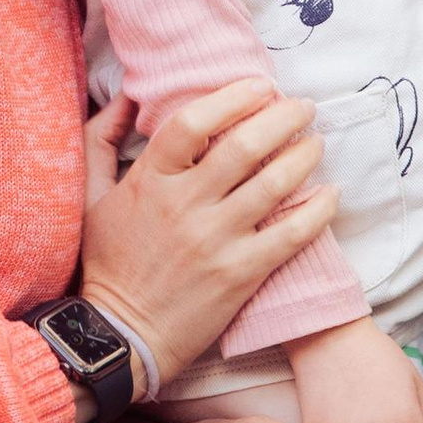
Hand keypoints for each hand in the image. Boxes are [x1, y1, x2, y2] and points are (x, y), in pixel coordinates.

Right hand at [80, 83, 334, 394]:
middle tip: (303, 107)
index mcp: (150, 180)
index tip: (261, 86)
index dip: (233, 96)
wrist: (120, 337)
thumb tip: (128, 97)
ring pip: (274, 184)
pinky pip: (292, 234)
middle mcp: (185, 205)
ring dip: (305, 155)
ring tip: (317, 142)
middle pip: (245, 146)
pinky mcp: (240, 274)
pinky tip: (332, 194)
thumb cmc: (106, 264)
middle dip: (283, 117)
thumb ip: (101, 139)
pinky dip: (318, 210)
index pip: (195, 121)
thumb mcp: (90, 196)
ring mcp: (215, 240)